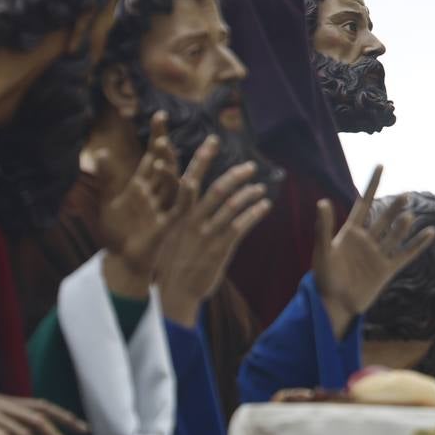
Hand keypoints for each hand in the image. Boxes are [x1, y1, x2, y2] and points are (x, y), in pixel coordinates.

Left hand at [96, 112, 180, 297]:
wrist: (122, 260)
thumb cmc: (119, 231)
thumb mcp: (108, 200)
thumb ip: (107, 177)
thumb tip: (100, 152)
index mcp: (144, 185)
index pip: (153, 155)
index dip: (157, 136)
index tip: (160, 115)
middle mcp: (157, 192)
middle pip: (167, 165)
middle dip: (167, 147)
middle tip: (166, 131)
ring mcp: (164, 207)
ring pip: (173, 183)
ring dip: (169, 166)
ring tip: (162, 149)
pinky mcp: (168, 224)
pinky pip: (181, 207)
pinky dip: (186, 194)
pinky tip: (188, 181)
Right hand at [154, 138, 270, 326]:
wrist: (172, 293)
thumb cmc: (170, 262)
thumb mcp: (170, 233)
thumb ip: (181, 213)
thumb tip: (187, 193)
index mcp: (177, 213)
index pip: (189, 179)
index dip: (201, 158)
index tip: (213, 141)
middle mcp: (191, 221)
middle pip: (215, 189)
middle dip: (235, 175)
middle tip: (250, 166)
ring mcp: (206, 235)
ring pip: (231, 207)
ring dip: (249, 194)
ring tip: (261, 187)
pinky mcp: (219, 249)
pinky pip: (240, 226)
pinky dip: (253, 213)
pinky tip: (264, 206)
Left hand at [312, 166, 434, 339]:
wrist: (334, 306)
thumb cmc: (325, 278)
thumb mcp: (322, 252)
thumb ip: (324, 228)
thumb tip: (322, 201)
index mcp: (350, 232)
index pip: (364, 203)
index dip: (372, 185)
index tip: (380, 166)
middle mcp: (367, 240)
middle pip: (383, 218)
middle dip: (394, 207)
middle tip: (404, 196)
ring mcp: (379, 254)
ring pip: (395, 235)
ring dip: (403, 226)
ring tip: (408, 217)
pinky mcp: (388, 269)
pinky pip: (406, 254)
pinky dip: (418, 244)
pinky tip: (431, 233)